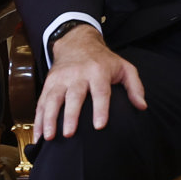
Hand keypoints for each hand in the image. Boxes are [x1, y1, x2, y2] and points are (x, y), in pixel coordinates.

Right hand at [35, 25, 145, 140]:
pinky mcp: (49, 83)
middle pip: (74, 96)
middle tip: (69, 134)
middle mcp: (78, 75)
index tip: (99, 125)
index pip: (100, 91)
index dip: (100, 108)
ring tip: (48, 137)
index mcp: (98, 71)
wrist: (77, 42)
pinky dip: (38, 119)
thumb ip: (135, 86)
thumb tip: (142, 106)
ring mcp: (61, 79)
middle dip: (71, 115)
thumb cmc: (104, 60)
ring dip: (49, 118)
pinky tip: (38, 136)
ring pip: (53, 99)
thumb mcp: (124, 67)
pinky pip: (42, 102)